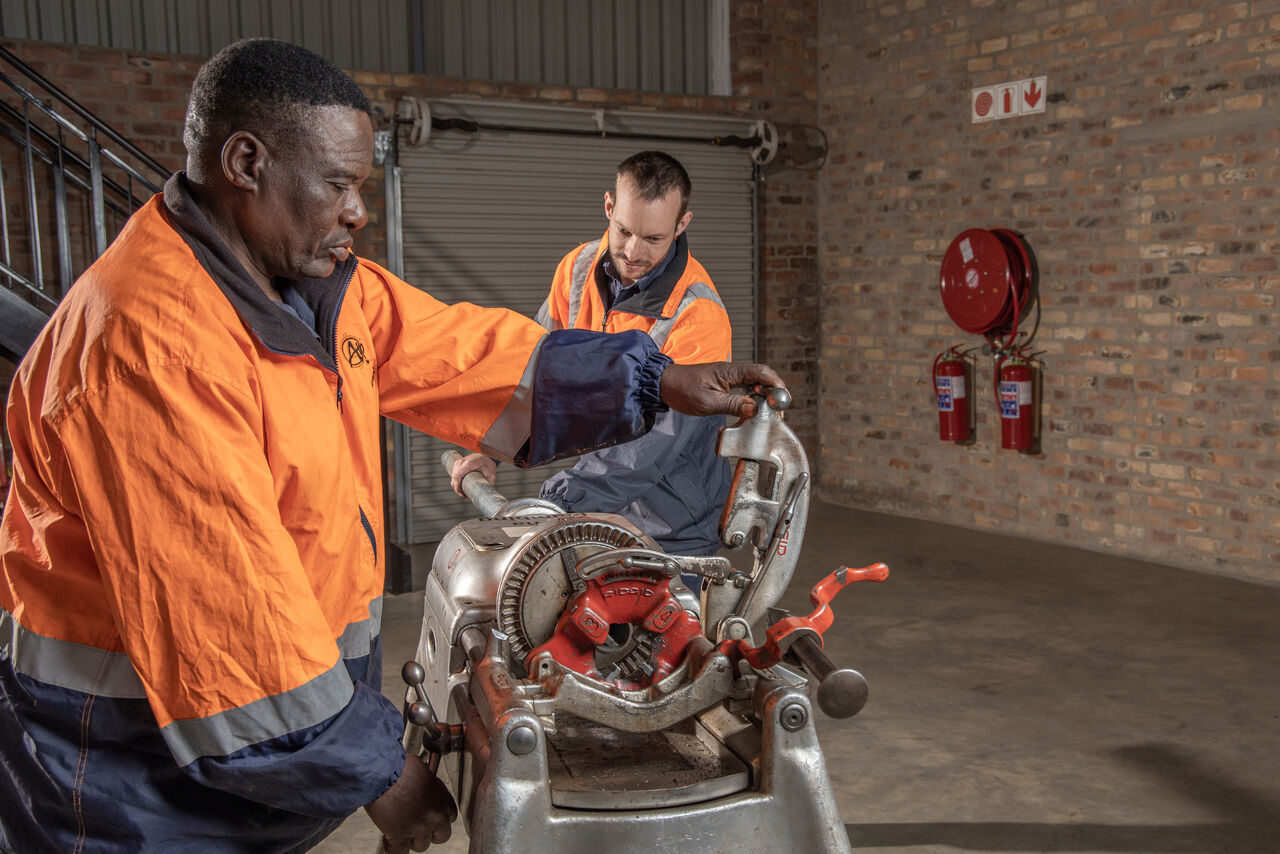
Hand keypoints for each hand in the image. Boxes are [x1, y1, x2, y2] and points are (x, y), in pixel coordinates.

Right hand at [365, 752, 456, 852]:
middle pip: (441, 836)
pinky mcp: (400, 836)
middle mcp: (435, 815)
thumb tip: (425, 792)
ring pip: (421, 846)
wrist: (382, 771)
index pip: (450, 818)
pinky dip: (393, 848)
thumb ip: (429, 788)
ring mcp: (419, 827)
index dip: (438, 819)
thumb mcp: (424, 773)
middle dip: (429, 834)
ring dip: (410, 840)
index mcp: (442, 799)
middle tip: (416, 827)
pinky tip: (388, 839)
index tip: (428, 817)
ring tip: (398, 828)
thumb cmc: (399, 766)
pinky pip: (399, 853)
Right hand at [450, 453, 495, 496]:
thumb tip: (486, 495)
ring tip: (464, 492)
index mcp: (468, 464)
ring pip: (453, 478)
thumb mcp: (491, 474)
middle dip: (458, 489)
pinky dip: (456, 481)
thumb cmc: (488, 465)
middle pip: (454, 478)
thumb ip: (489, 484)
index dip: (458, 487)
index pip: (457, 476)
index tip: (463, 495)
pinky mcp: (457, 464)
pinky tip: (461, 487)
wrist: (485, 455)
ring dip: (456, 486)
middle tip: (465, 496)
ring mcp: (458, 462)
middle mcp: (461, 462)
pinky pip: (454, 475)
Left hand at [658, 362, 785, 418]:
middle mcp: (733, 371)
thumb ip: (733, 405)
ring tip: (768, 413)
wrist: (664, 384)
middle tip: (778, 412)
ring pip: (754, 384)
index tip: (783, 399)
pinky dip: (752, 398)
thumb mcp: (708, 402)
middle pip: (762, 377)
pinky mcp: (724, 384)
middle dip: (773, 393)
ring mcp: (729, 377)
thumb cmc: (682, 390)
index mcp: (731, 371)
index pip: (761, 372)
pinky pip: (744, 389)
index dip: (776, 384)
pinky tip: (751, 410)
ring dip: (763, 397)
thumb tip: (755, 409)